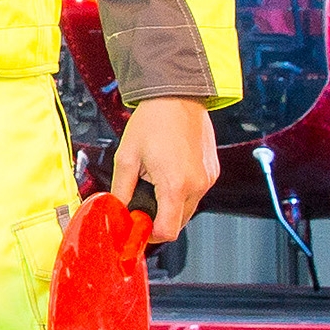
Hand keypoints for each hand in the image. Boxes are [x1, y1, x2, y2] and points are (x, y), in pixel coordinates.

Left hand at [110, 97, 218, 241]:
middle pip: (178, 223)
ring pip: (188, 209)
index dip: (149, 235)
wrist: (177, 95)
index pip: (167, 232)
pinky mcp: (212, 171)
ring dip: (170, 205)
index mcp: (175, 185)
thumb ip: (120, 190)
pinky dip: (182, 191)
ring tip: (154, 181)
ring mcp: (207, 178)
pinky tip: (168, 173)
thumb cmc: (153, 121)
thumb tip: (116, 211)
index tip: (136, 227)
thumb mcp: (127, 157)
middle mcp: (197, 185)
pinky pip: (196, 193)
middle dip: (158, 219)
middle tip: (141, 202)